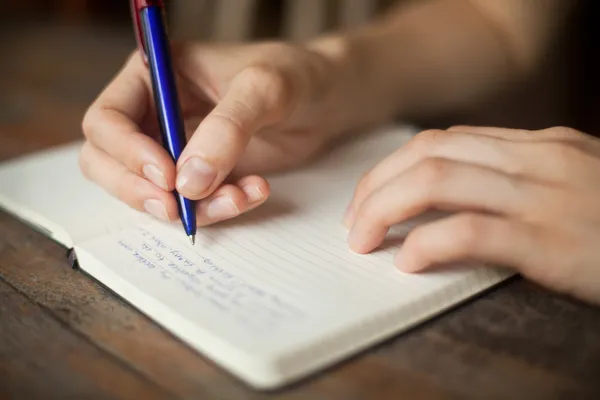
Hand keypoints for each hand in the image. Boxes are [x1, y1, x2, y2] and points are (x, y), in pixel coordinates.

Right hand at [80, 40, 350, 225]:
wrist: (325, 99)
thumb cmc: (294, 75)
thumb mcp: (263, 89)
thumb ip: (226, 129)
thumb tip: (188, 183)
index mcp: (152, 76)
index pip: (107, 119)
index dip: (126, 152)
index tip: (166, 176)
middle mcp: (154, 114)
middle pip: (108, 162)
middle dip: (139, 191)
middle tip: (177, 208)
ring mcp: (175, 147)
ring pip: (149, 191)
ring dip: (187, 207)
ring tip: (237, 198)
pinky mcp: (200, 174)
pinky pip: (190, 203)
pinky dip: (216, 208)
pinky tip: (253, 192)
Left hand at [344, 125, 599, 305]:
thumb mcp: (572, 187)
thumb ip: (518, 182)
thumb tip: (452, 196)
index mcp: (540, 146)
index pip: (443, 142)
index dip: (393, 168)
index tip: (370, 197)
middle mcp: (539, 160)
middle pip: (428, 155)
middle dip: (376, 186)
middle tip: (355, 222)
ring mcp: (547, 196)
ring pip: (437, 181)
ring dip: (385, 209)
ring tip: (364, 240)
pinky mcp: (554, 240)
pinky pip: (471, 230)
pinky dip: (428, 242)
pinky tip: (408, 260)